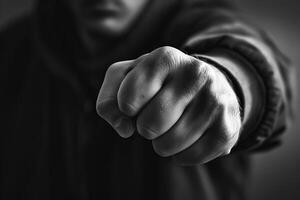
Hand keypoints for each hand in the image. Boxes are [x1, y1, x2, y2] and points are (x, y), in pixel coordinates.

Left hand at [96, 46, 240, 163]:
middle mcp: (195, 73)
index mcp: (165, 58)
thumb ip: (109, 99)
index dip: (127, 108)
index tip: (137, 102)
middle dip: (145, 128)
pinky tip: (189, 138)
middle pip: (148, 126)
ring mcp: (215, 100)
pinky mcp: (228, 127)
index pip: (126, 101)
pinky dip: (181, 155)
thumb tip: (123, 128)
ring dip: (162, 143)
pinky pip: (189, 158)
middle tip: (157, 117)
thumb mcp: (127, 79)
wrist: (208, 85)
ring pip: (167, 145)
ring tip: (173, 126)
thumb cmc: (159, 84)